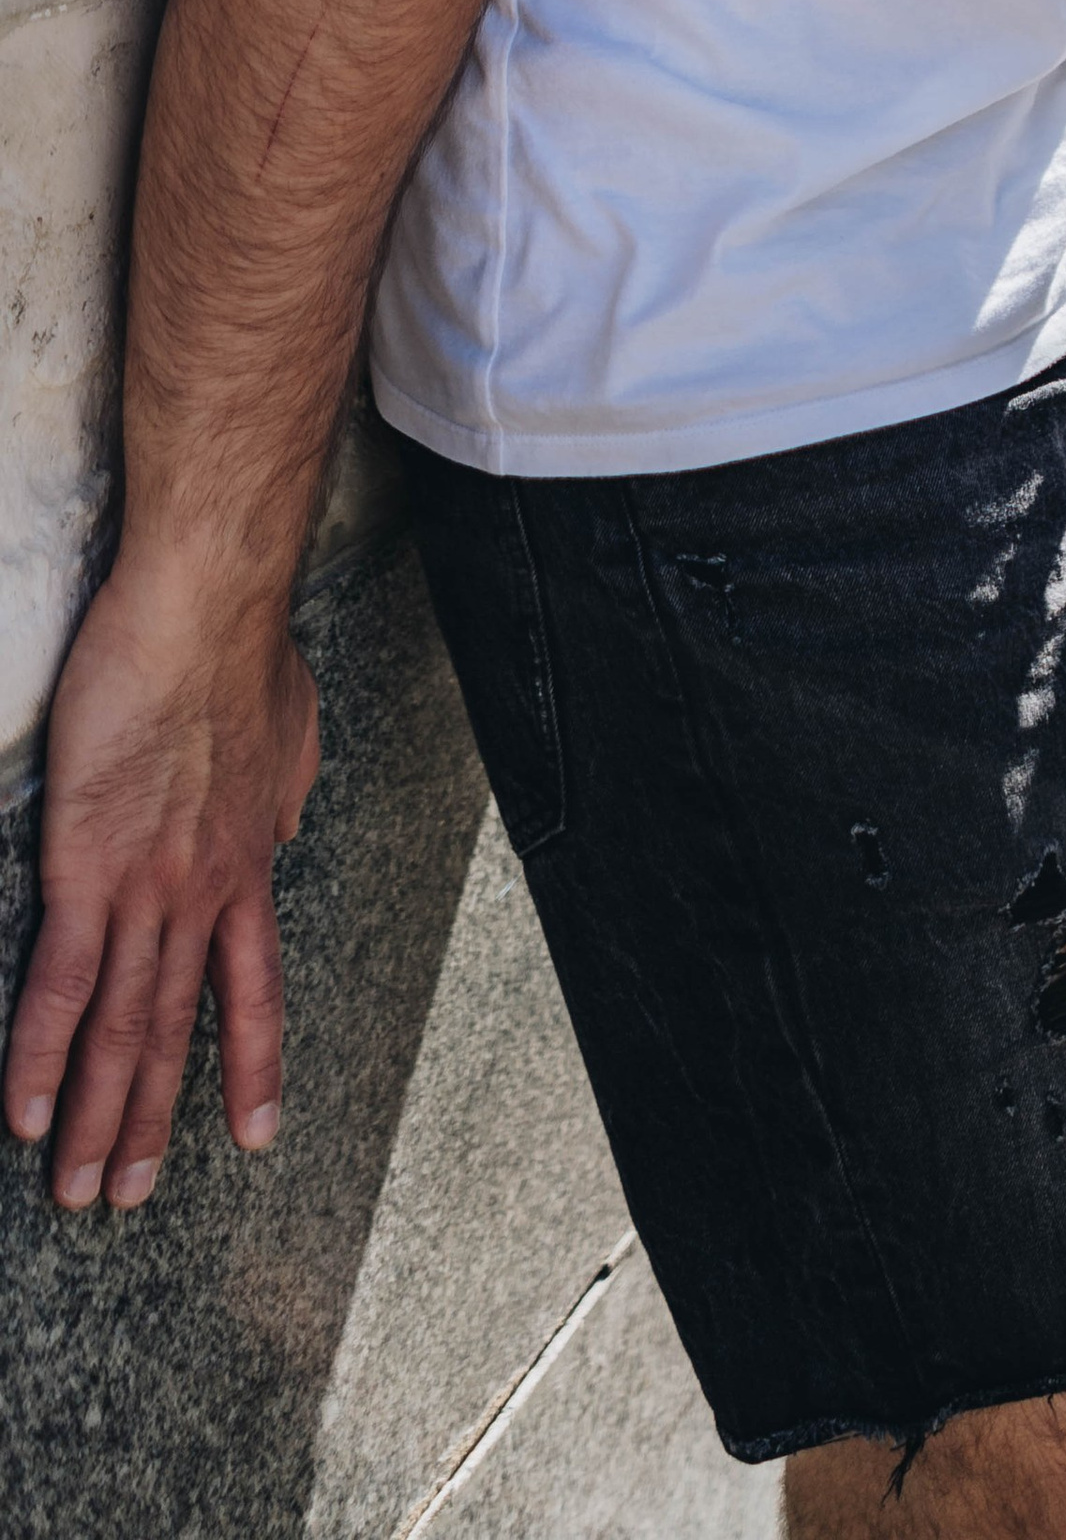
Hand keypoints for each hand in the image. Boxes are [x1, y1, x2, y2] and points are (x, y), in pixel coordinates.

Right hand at [3, 550, 319, 1208]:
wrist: (205, 611)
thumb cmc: (244, 652)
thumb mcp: (294, 734)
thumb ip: (284, 792)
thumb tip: (284, 824)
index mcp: (248, 864)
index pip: (253, 988)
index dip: (250, 1066)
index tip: (254, 1136)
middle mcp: (204, 892)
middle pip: (175, 1029)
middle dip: (150, 1122)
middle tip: (128, 1198)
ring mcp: (147, 887)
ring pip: (122, 1027)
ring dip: (97, 1115)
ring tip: (77, 1189)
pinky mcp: (85, 867)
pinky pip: (64, 983)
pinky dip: (41, 1057)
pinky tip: (24, 1115)